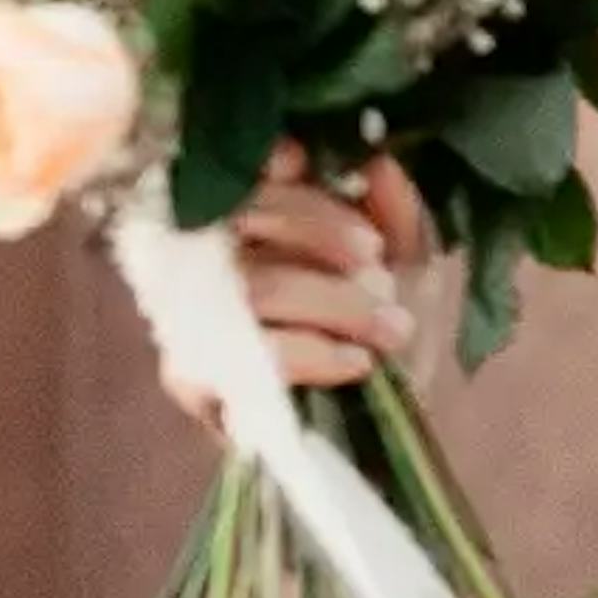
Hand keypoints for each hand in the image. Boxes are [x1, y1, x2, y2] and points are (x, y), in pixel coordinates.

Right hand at [174, 140, 429, 422]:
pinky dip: (309, 354)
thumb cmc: (384, 334)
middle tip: (379, 265)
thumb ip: (395, 214)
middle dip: (318, 230)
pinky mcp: (191, 378)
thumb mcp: (408, 267)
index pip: (233, 165)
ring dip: (334, 301)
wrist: (382, 436)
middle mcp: (204, 257)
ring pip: (254, 284)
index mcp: (249, 214)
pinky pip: (244, 355)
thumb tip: (376, 162)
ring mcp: (190, 317)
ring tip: (391, 327)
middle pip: (239, 213)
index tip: (304, 164)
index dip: (264, 160)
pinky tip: (356, 362)